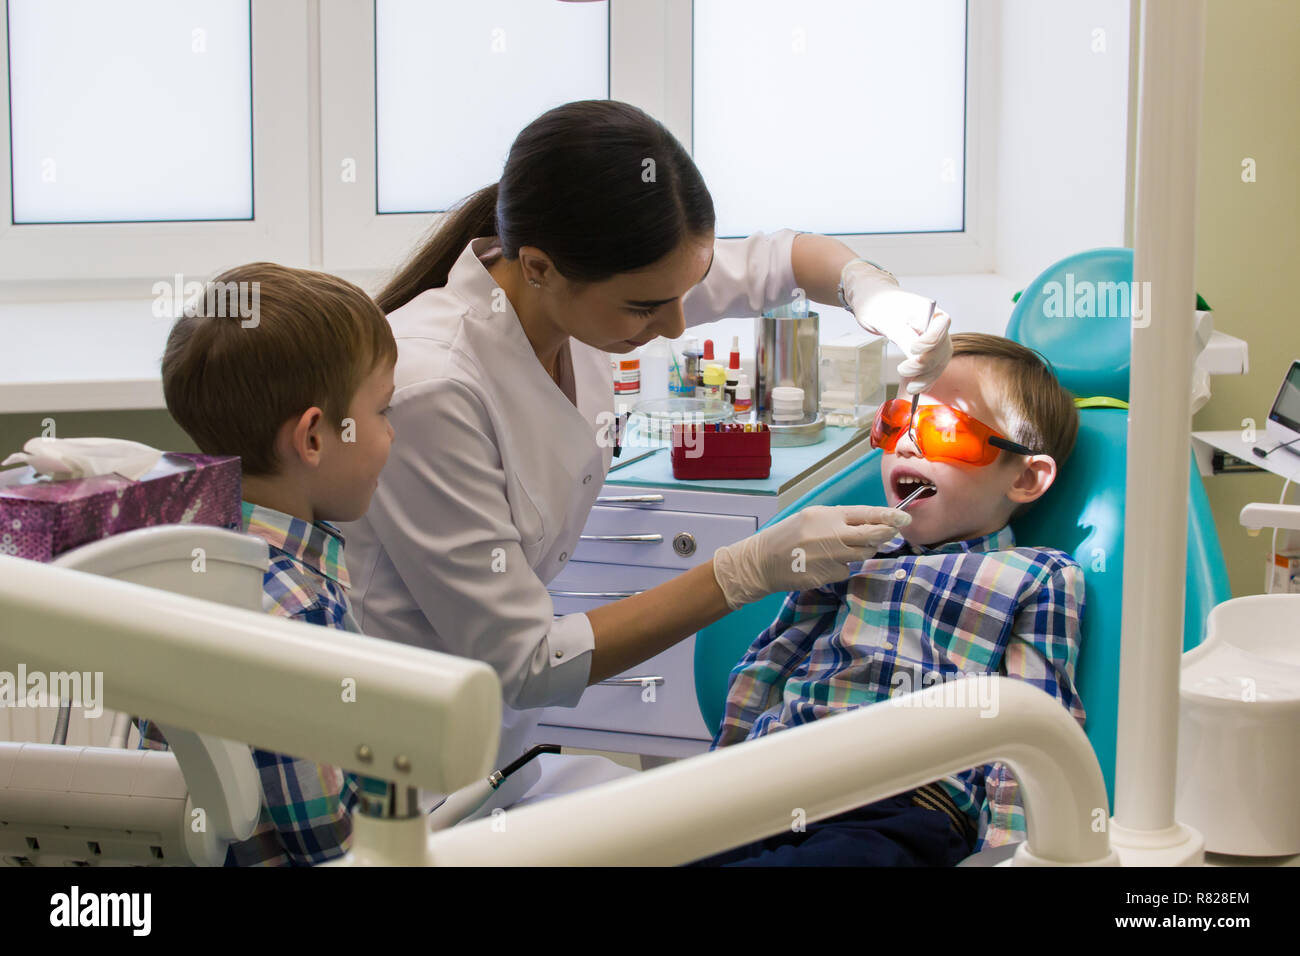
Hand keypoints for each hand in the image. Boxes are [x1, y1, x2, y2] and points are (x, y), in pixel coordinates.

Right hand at [712, 505, 910, 609]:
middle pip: (872, 535)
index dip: (889, 516)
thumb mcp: (811, 518)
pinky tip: (825, 564)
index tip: (904, 518)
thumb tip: (869, 523)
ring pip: (862, 555)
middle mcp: (831, 535)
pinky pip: (846, 570)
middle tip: (894, 533)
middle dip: (887, 534)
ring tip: (843, 548)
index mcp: (827, 515)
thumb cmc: (787, 536)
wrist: (762, 561)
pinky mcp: (826, 576)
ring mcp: (830, 557)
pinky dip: (842, 567)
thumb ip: (838, 519)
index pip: (866, 514)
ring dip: (862, 551)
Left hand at [842, 260, 952, 392]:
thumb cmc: (879, 305)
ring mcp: (935, 340)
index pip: (941, 326)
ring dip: (926, 377)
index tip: (914, 349)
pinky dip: (925, 379)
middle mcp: (936, 326)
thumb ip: (903, 336)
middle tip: (902, 370)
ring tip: (911, 389)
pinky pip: (932, 367)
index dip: (930, 341)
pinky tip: (916, 389)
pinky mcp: (928, 351)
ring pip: (939, 362)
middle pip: (941, 348)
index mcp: (929, 310)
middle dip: (924, 364)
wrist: (874, 303)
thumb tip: (916, 355)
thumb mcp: (887, 319)